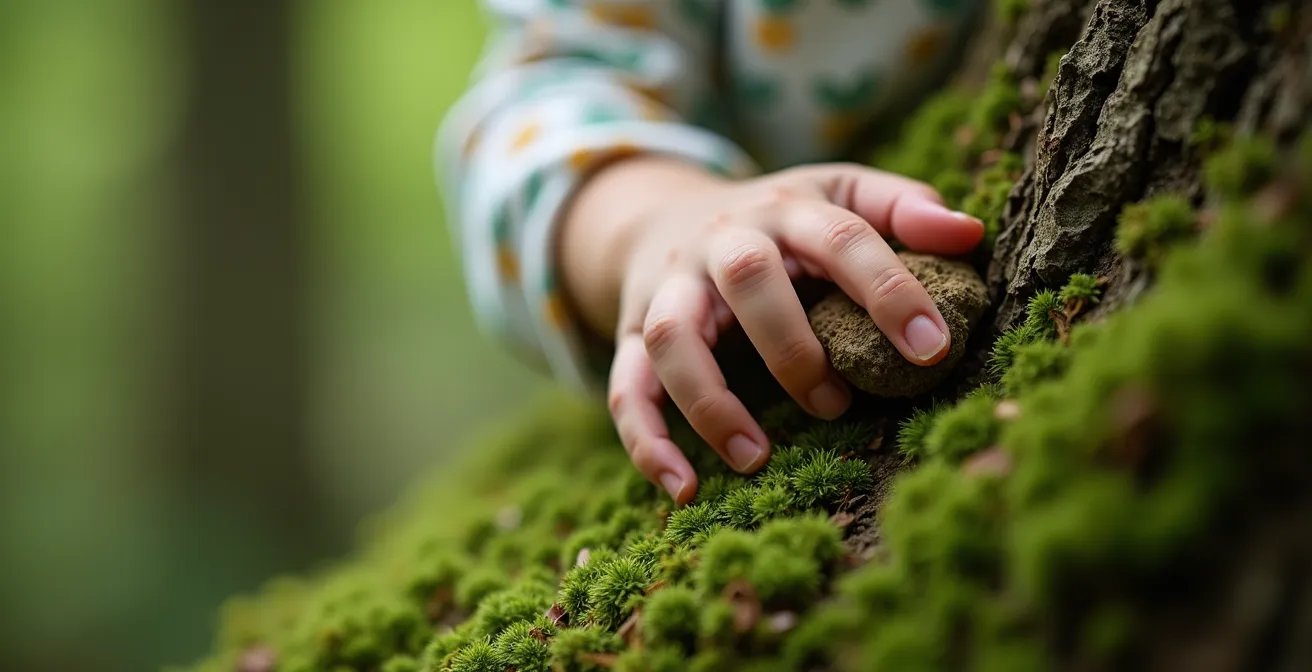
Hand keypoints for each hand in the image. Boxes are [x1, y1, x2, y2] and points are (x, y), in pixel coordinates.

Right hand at [558, 156, 983, 504]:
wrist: (660, 214)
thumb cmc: (775, 220)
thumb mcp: (833, 193)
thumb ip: (898, 207)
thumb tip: (969, 233)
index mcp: (784, 209)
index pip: (840, 237)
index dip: (888, 289)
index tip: (932, 349)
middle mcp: (721, 243)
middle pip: (748, 280)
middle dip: (795, 347)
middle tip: (838, 405)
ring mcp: (669, 289)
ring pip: (672, 337)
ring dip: (712, 400)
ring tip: (758, 459)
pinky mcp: (630, 334)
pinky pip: (625, 388)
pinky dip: (646, 440)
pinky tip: (683, 488)